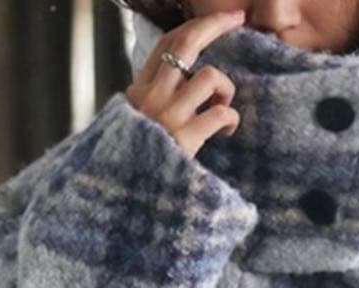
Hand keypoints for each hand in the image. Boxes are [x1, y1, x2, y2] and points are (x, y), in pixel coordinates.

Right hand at [125, 9, 246, 158]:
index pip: (165, 45)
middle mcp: (151, 98)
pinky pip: (221, 114)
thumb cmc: (135, 164)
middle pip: (186, 45)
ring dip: (225, 89)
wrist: (121, 197)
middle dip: (215, 25)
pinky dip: (231, 119)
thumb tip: (181, 86)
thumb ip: (152, 104)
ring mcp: (167, 117)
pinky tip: (226, 131)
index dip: (193, 27)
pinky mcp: (184, 139)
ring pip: (210, 76)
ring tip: (222, 109)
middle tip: (237, 19)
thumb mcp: (133, 126)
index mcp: (138, 92)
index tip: (219, 20)